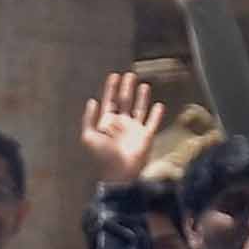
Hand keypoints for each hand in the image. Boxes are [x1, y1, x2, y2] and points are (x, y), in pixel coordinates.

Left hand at [78, 69, 169, 186]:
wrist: (119, 172)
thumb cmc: (102, 156)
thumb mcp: (89, 137)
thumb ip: (88, 119)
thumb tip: (92, 100)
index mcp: (107, 123)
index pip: (110, 101)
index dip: (111, 89)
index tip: (114, 75)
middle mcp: (121, 124)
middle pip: (125, 101)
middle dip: (126, 88)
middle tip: (129, 75)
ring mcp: (134, 130)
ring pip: (139, 109)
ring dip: (142, 97)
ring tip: (144, 85)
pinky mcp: (146, 137)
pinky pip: (152, 123)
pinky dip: (156, 114)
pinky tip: (159, 105)